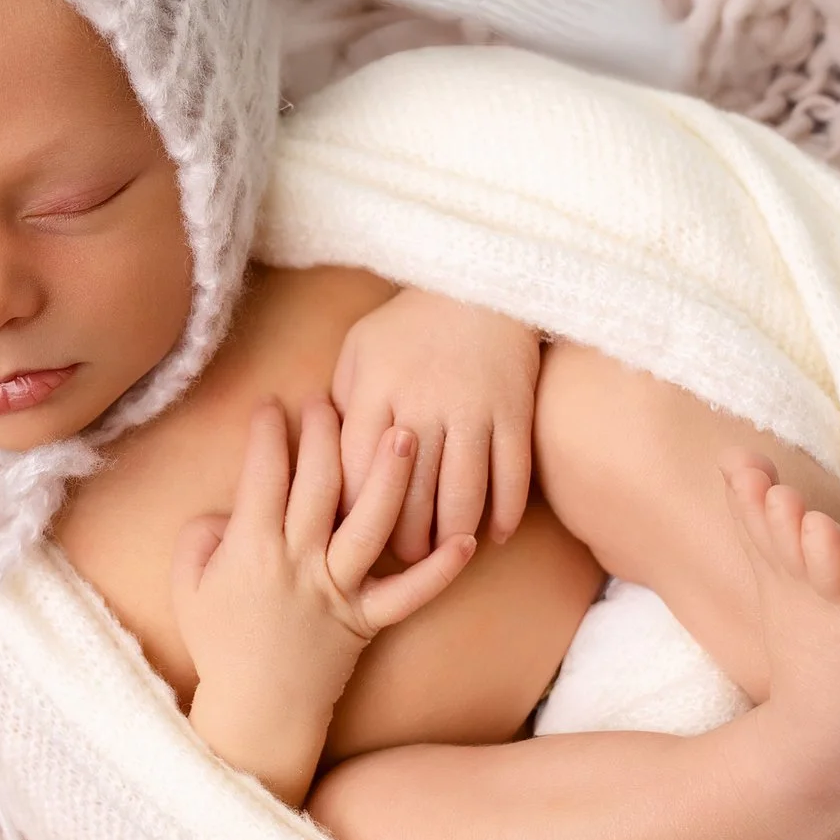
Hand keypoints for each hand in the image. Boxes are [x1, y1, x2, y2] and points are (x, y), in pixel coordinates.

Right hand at [171, 396, 477, 802]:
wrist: (257, 712)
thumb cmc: (219, 645)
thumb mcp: (188, 585)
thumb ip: (201, 536)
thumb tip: (229, 506)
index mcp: (251, 550)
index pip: (263, 475)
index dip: (268, 434)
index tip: (273, 405)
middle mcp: (299, 563)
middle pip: (319, 484)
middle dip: (325, 434)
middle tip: (331, 400)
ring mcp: (337, 591)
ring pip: (369, 525)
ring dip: (388, 478)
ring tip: (406, 432)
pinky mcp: (367, 620)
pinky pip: (409, 595)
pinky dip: (440, 571)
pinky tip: (468, 541)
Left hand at [332, 287, 542, 562]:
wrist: (482, 283)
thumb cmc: (410, 325)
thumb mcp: (360, 349)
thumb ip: (343, 401)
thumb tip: (325, 459)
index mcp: (377, 389)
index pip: (355, 469)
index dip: (352, 509)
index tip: (350, 531)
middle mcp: (423, 404)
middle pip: (409, 494)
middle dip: (403, 538)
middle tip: (400, 556)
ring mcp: (473, 410)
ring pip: (462, 496)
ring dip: (451, 536)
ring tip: (441, 551)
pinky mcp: (514, 413)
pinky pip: (511, 478)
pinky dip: (504, 514)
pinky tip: (494, 534)